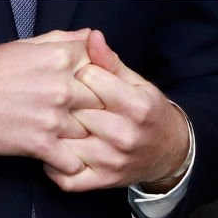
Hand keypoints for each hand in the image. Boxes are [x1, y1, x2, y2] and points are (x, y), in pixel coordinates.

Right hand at [0, 29, 103, 173]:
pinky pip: (74, 161)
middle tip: (86, 115)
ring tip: (72, 136)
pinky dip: (71, 162)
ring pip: (90, 131)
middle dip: (94, 108)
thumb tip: (92, 36)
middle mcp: (62, 85)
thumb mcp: (25, 45)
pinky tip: (61, 156)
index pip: (100, 66)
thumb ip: (62, 40)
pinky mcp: (42, 144)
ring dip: (83, 136)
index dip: (96, 78)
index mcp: (59, 57)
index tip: (88, 87)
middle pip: (101, 100)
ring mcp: (53, 117)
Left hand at [42, 30, 189, 192]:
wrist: (169, 152)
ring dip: (53, 129)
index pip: (88, 77)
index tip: (77, 74)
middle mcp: (124, 135)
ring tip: (48, 118)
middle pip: (75, 108)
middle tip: (56, 95)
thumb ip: (110, 60)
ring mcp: (112, 161)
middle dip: (63, 99)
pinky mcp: (102, 181)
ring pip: (66, 141)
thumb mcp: (135, 81)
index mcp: (136, 105)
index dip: (78, 71)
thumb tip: (92, 36)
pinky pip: (66, 177)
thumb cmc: (146, 110)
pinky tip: (50, 149)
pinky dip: (52, 165)